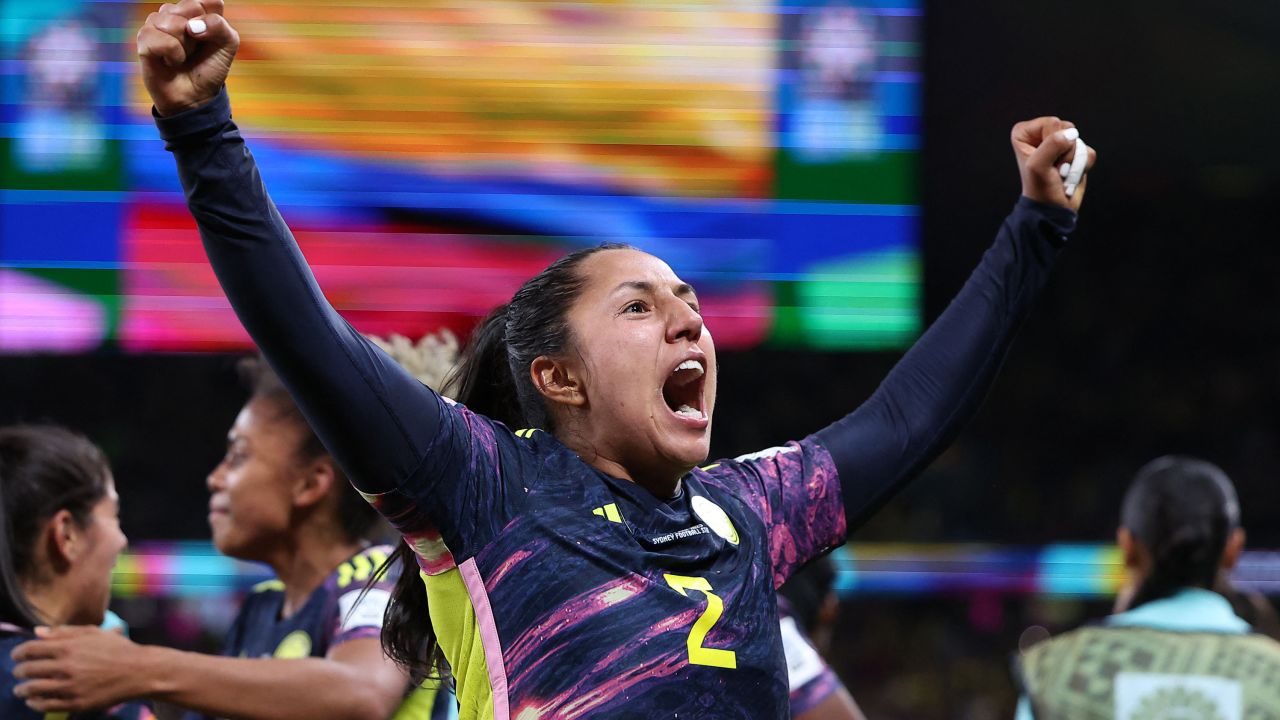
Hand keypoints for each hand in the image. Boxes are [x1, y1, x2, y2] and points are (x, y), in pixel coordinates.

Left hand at [10, 625, 144, 712]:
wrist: (139, 671)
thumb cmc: (117, 649)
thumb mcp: (93, 633)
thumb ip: (63, 632)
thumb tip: (36, 632)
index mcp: (69, 647)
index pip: (30, 649)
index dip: (18, 653)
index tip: (16, 656)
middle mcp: (67, 666)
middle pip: (28, 670)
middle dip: (19, 671)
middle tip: (19, 673)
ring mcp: (70, 686)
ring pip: (33, 689)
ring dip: (22, 689)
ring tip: (21, 689)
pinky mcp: (76, 703)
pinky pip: (45, 706)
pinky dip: (34, 704)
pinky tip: (34, 701)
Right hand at [137, 0, 238, 115]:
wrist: (196, 96)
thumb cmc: (209, 68)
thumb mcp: (227, 45)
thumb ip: (219, 26)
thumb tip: (192, 25)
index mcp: (198, 10)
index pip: (209, 0)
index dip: (213, 21)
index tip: (212, 38)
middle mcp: (177, 13)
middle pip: (191, 5)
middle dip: (200, 33)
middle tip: (196, 49)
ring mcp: (158, 23)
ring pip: (173, 21)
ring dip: (185, 45)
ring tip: (183, 56)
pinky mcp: (144, 38)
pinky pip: (159, 38)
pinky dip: (172, 53)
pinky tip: (171, 61)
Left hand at [1011, 117, 1097, 211]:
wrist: (1053, 208)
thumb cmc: (1039, 187)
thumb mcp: (1038, 166)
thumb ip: (1052, 145)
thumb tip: (1071, 134)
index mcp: (1025, 133)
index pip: (1051, 123)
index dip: (1052, 143)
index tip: (1043, 160)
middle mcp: (1042, 134)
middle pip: (1067, 129)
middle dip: (1064, 152)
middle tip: (1053, 168)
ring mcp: (1059, 143)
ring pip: (1079, 141)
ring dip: (1072, 161)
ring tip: (1060, 172)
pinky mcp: (1074, 153)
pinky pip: (1088, 152)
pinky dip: (1082, 166)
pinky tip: (1069, 175)